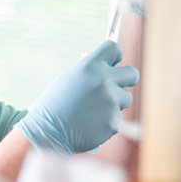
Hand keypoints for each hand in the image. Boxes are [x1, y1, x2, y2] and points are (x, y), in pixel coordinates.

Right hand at [15, 40, 139, 154]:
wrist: (48, 133)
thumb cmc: (57, 105)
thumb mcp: (71, 79)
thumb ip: (93, 72)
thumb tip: (112, 68)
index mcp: (90, 66)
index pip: (114, 48)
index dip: (114, 57)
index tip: (112, 64)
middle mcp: (103, 81)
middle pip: (132, 73)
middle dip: (126, 80)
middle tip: (115, 87)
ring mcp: (111, 102)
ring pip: (125, 98)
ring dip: (115, 103)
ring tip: (93, 110)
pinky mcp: (114, 121)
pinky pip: (118, 117)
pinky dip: (108, 121)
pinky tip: (91, 123)